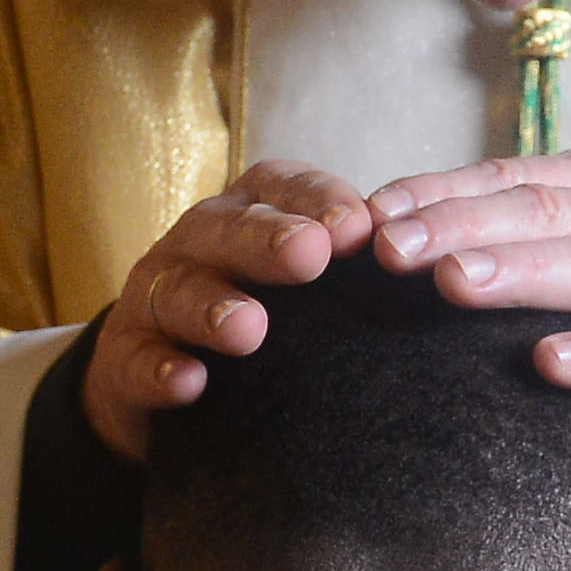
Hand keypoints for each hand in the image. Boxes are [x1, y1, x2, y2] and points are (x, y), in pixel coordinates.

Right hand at [85, 161, 373, 459]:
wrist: (163, 379)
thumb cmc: (267, 322)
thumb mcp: (305, 286)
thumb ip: (355, 271)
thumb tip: (446, 270)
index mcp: (250, 211)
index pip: (283, 187)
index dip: (317, 200)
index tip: (359, 226)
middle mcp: (199, 241)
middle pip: (228, 229)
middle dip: (268, 240)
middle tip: (310, 254)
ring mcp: (155, 297)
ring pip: (178, 290)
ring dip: (212, 307)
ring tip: (247, 328)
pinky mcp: (125, 356)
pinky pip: (136, 360)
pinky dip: (161, 370)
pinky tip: (188, 382)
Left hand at [367, 146, 570, 501]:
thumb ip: (515, 247)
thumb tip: (391, 243)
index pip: (513, 178)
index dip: (438, 192)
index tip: (367, 218)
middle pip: (548, 212)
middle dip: (460, 224)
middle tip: (389, 250)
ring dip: (523, 272)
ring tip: (452, 282)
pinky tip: (551, 364)